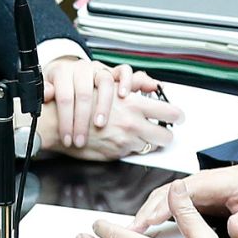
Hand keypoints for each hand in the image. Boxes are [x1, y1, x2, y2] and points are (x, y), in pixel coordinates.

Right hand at [38, 58, 181, 159]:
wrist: (61, 122)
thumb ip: (134, 84)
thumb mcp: (109, 86)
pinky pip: (131, 152)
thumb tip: (150, 82)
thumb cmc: (82, 102)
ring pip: (149, 147)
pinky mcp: (116, 154)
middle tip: (162, 130)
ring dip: (146, 141)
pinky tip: (119, 138)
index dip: (177, 116)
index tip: (176, 117)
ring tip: (135, 133)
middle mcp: (132, 125)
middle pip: (166, 137)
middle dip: (166, 134)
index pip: (170, 113)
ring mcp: (125, 142)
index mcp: (134, 105)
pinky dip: (129, 146)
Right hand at [134, 164, 237, 237]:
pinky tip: (141, 228)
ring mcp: (192, 188)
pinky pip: (164, 203)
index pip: (183, 192)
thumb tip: (235, 230)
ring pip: (160, 197)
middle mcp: (199, 183)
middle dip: (145, 211)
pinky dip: (150, 213)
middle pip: (164, 193)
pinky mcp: (189, 197)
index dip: (164, 205)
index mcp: (215, 183)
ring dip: (143, 213)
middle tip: (130, 231)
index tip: (150, 220)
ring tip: (129, 233)